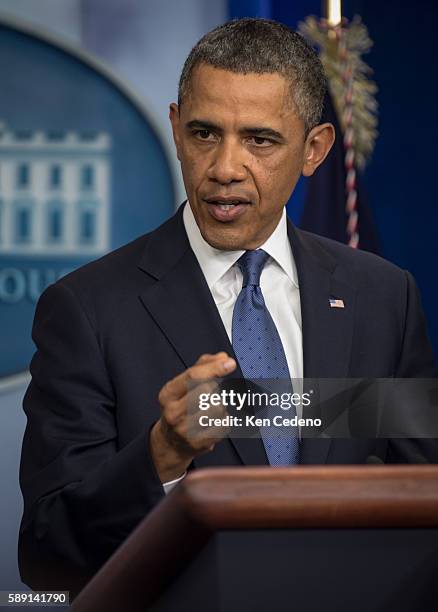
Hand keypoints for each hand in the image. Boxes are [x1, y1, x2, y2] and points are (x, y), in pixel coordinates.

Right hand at [149, 352, 235, 482]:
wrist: (172, 442)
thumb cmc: (181, 408)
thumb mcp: (184, 385)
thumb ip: (203, 366)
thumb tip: (223, 357)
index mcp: (168, 394)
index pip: (193, 376)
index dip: (214, 367)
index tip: (230, 363)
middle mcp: (173, 412)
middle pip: (207, 390)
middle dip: (217, 388)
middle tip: (217, 392)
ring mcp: (185, 430)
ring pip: (218, 408)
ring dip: (223, 405)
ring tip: (214, 408)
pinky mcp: (199, 443)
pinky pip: (224, 424)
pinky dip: (225, 419)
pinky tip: (215, 421)